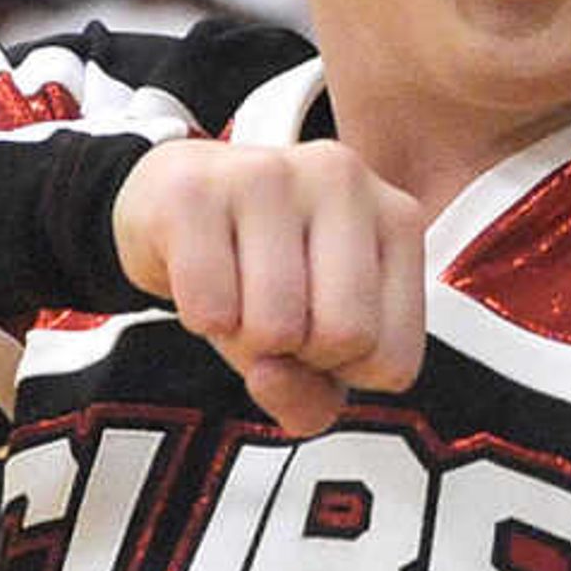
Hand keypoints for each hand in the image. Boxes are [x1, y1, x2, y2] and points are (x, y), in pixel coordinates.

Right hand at [112, 138, 428, 434]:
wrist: (172, 201)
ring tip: (236, 293)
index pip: (394, 361)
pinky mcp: (195, 190)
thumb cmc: (259, 275)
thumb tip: (269, 375)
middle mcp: (343, 179)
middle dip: (296, 355)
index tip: (318, 331)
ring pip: (275, 327)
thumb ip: (311, 396)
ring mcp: (269, 174)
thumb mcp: (311, 343)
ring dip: (242, 338)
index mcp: (397, 218)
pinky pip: (209, 309)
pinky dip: (199, 317)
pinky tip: (202, 278)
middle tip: (273, 315)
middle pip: (343, 336)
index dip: (343, 374)